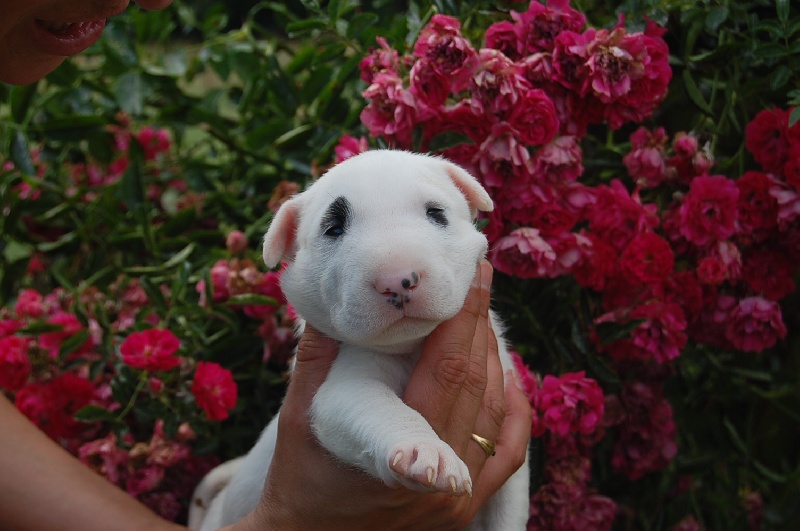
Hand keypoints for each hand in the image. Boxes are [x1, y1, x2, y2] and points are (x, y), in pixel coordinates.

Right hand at [230, 260, 530, 530]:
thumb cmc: (299, 480)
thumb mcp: (295, 418)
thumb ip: (316, 358)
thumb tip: (329, 300)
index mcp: (396, 454)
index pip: (447, 371)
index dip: (465, 318)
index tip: (474, 275)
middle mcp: (440, 481)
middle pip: (477, 384)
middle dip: (480, 324)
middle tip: (481, 278)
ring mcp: (457, 500)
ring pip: (497, 414)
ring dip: (495, 359)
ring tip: (485, 317)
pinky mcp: (466, 509)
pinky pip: (508, 453)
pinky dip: (515, 410)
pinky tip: (509, 377)